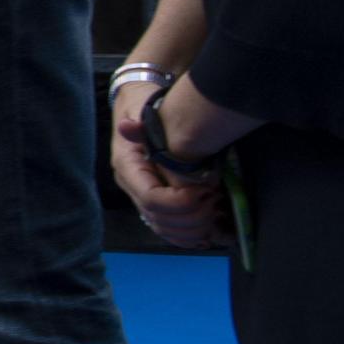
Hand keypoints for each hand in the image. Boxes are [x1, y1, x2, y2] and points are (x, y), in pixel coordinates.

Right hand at [109, 86, 226, 247]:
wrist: (139, 110)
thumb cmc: (144, 107)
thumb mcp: (141, 108)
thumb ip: (139, 122)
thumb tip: (129, 126)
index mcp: (128, 168)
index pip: (151, 199)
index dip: (181, 202)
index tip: (206, 191)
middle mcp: (132, 187)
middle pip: (159, 219)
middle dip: (192, 216)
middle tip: (216, 201)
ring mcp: (142, 198)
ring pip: (164, 229)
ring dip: (193, 229)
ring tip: (215, 213)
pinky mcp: (154, 204)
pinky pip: (168, 230)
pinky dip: (188, 236)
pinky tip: (207, 232)